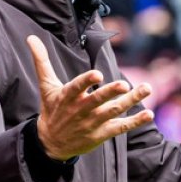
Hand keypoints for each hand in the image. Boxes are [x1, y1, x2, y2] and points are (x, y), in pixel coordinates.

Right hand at [28, 35, 153, 161]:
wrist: (51, 143)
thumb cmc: (51, 109)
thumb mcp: (45, 86)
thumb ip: (41, 61)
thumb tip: (31, 38)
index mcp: (67, 97)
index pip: (76, 88)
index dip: (86, 81)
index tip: (97, 74)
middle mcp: (81, 110)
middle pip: (97, 100)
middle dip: (110, 92)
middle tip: (124, 84)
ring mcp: (93, 123)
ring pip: (113, 111)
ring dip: (131, 101)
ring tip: (146, 88)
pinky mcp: (102, 133)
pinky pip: (120, 127)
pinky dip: (135, 122)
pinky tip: (149, 114)